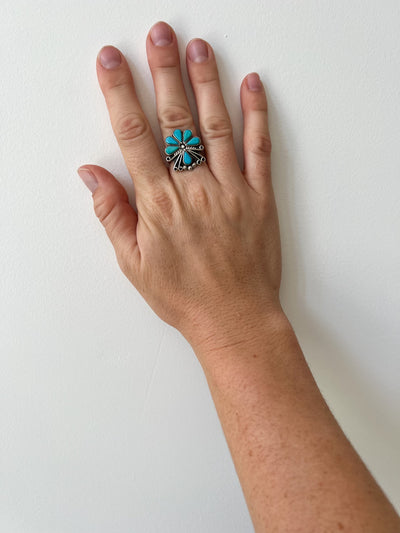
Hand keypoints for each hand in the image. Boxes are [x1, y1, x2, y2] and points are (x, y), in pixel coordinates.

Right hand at [78, 21, 282, 352]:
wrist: (234, 318)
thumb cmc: (184, 296)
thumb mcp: (133, 263)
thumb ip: (112, 214)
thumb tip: (91, 173)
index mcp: (159, 204)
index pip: (134, 136)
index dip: (120, 93)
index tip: (111, 61)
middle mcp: (194, 189)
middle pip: (175, 120)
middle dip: (164, 71)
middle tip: (160, 34)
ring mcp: (230, 190)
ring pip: (216, 126)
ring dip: (207, 83)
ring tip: (199, 48)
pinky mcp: (260, 197)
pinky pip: (259, 150)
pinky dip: (257, 115)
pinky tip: (252, 86)